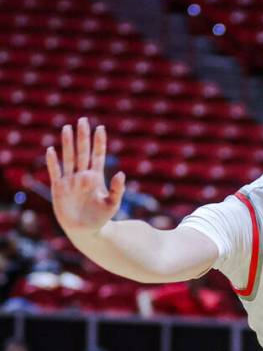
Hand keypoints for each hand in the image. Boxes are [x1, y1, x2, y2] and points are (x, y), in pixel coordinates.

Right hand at [46, 118, 125, 236]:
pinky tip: (51, 150)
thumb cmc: (101, 217)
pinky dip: (53, 162)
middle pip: (82, 152)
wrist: (86, 230)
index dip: (99, 142)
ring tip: (67, 128)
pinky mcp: (59, 188)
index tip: (100, 128)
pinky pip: (55, 172)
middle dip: (83, 137)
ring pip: (69, 158)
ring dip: (68, 143)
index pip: (98, 155)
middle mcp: (82, 175)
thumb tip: (122, 174)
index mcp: (96, 177)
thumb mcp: (113, 203)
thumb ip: (117, 189)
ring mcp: (70, 181)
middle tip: (83, 120)